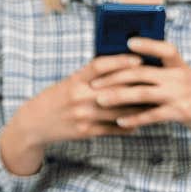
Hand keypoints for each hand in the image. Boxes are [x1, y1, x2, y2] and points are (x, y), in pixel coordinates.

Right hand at [0, 53, 143, 173]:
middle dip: (137, 86)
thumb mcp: (68, 83)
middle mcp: (79, 96)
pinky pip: (112, 129)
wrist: (33, 123)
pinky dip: (127, 126)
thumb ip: (90, 77)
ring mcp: (83, 115)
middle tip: (156, 82)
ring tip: (154, 104)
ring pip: (118, 111)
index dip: (120, 61)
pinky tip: (139, 122)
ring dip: (138, 109)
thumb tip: (119, 68)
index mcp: (74, 80)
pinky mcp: (85, 131)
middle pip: (115, 89)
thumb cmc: (54, 99)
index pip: (100, 66)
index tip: (138, 60)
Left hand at [87, 37, 190, 141]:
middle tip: (94, 83)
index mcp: (179, 65)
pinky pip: (152, 115)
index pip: (164, 48)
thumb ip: (163, 72)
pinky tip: (120, 122)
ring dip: (119, 97)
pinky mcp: (181, 112)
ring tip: (100, 100)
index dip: (147, 44)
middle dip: (115, 77)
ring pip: (143, 93)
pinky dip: (135, 118)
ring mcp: (180, 94)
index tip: (128, 42)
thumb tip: (131, 70)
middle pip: (142, 73)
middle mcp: (179, 76)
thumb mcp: (184, 78)